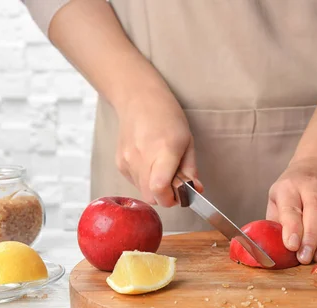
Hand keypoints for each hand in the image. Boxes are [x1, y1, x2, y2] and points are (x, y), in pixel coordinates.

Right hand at [115, 91, 202, 206]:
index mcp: (164, 150)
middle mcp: (142, 157)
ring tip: (161, 168)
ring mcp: (128, 161)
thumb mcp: (187, 141)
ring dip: (154, 188)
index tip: (179, 195)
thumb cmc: (167, 117)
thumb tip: (196, 190)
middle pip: (151, 196)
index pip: (159, 188)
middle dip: (165, 196)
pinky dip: (145, 180)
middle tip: (174, 184)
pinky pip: (135, 183)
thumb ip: (190, 169)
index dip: (170, 199)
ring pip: (143, 192)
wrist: (138, 100)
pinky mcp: (120, 163)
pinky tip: (149, 163)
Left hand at [266, 157, 316, 264]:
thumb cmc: (291, 192)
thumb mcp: (276, 201)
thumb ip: (275, 224)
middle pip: (316, 208)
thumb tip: (275, 251)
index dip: (292, 227)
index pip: (291, 206)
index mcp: (289, 187)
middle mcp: (312, 185)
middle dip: (311, 236)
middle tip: (306, 258)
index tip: (292, 246)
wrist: (316, 167)